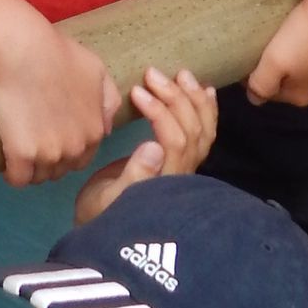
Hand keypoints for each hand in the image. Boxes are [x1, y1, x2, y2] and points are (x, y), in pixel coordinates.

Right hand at [0, 15, 120, 188]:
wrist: (22, 49)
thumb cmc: (59, 53)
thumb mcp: (97, 71)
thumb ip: (108, 102)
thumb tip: (106, 129)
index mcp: (95, 132)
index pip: (82, 159)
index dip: (66, 150)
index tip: (52, 138)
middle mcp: (75, 149)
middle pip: (62, 171)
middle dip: (51, 161)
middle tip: (35, 141)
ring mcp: (48, 154)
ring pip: (40, 176)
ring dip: (32, 168)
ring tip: (20, 151)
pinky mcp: (21, 155)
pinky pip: (18, 179)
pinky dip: (13, 174)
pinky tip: (8, 162)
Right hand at [72, 66, 217, 223]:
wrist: (107, 234)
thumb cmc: (99, 215)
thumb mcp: (105, 199)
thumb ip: (132, 176)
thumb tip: (153, 146)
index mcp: (162, 183)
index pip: (174, 141)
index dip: (160, 112)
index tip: (137, 91)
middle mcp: (181, 176)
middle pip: (192, 132)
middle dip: (175, 98)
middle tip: (152, 73)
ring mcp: (186, 170)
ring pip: (204, 132)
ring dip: (194, 100)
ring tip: (181, 73)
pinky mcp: (183, 164)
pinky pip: (205, 136)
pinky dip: (207, 112)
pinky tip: (204, 90)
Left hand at [246, 0, 307, 106]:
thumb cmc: (305, 33)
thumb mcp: (274, 60)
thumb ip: (261, 84)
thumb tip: (254, 99)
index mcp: (302, 97)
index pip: (272, 93)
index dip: (261, 76)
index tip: (253, 56)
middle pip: (296, 84)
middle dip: (285, 70)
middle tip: (274, 45)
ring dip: (306, 61)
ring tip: (296, 38)